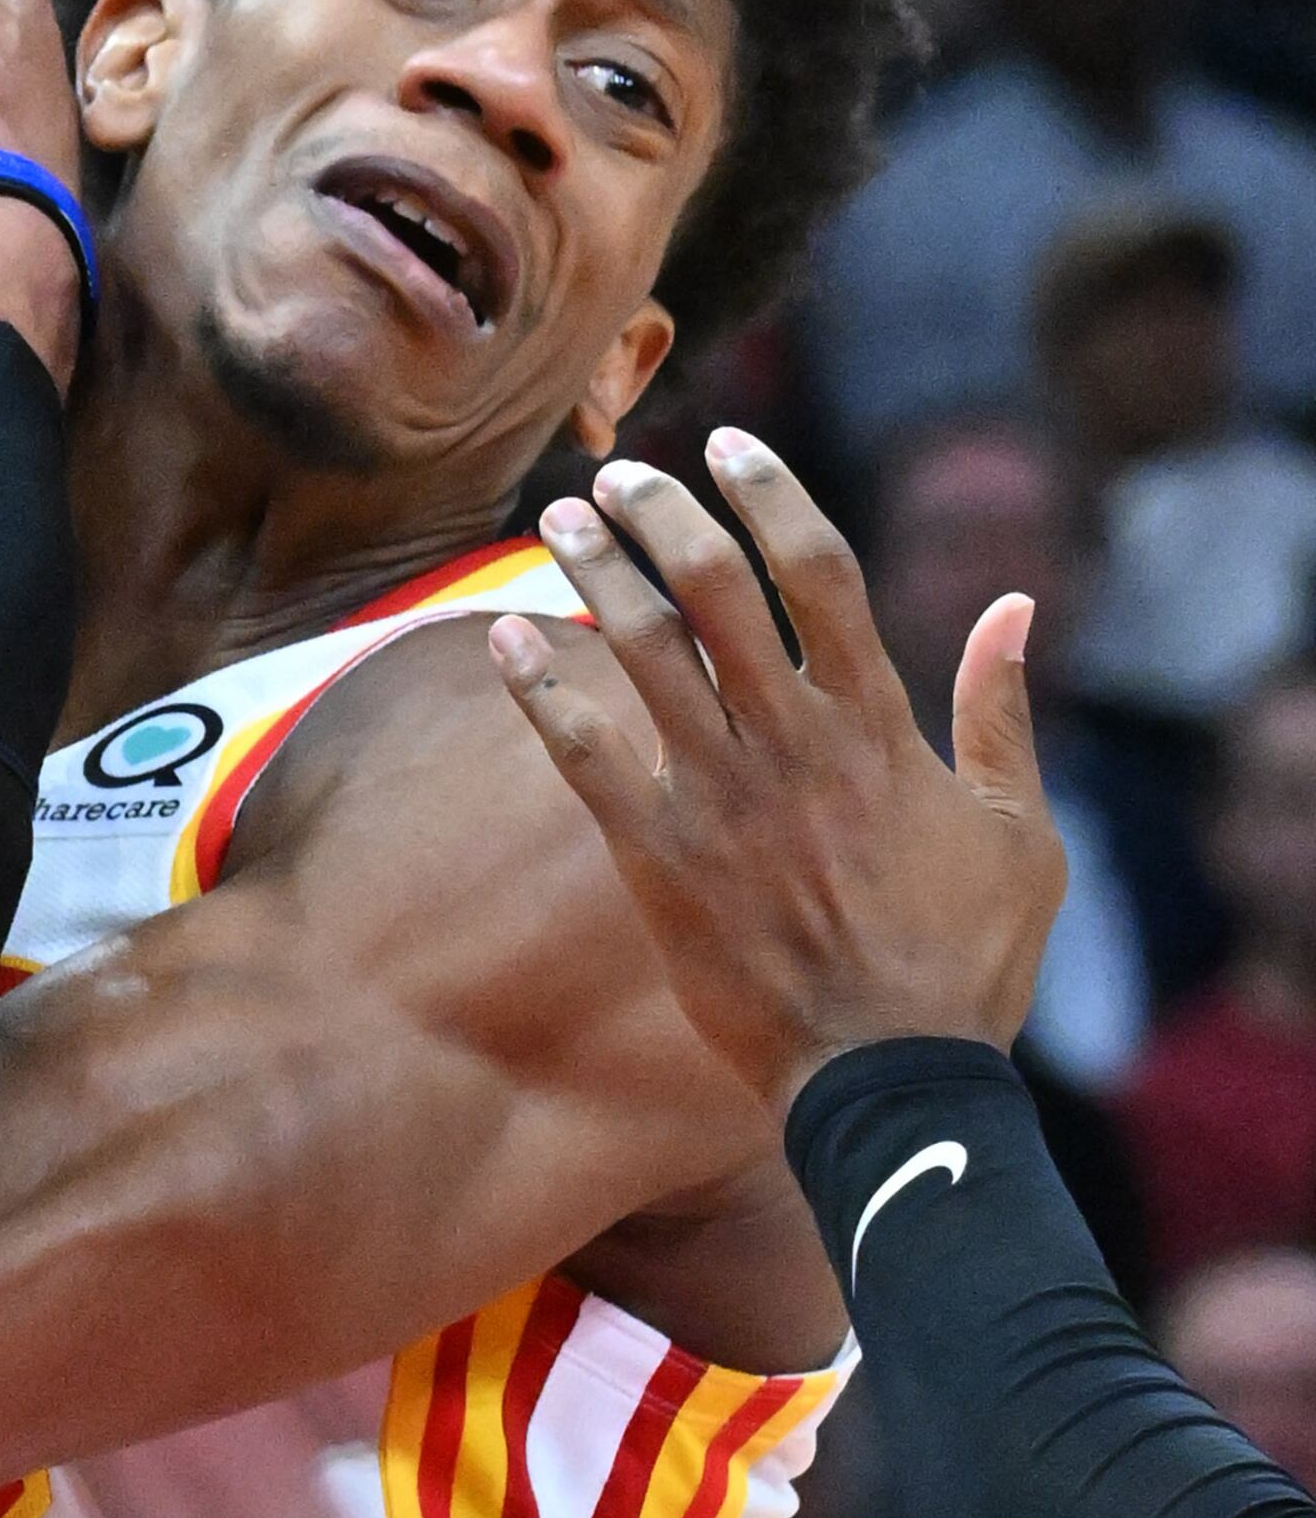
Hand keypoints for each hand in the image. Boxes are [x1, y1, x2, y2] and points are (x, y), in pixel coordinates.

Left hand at [489, 430, 1065, 1113]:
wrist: (889, 1074)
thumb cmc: (964, 958)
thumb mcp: (1017, 830)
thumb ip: (1002, 711)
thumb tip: (1016, 606)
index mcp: (878, 724)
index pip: (817, 571)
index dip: (770, 494)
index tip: (730, 443)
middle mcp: (791, 740)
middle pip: (714, 588)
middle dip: (662, 514)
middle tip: (618, 471)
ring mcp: (718, 794)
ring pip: (642, 650)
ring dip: (596, 572)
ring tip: (559, 517)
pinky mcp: (657, 854)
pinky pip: (581, 754)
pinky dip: (538, 690)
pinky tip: (501, 638)